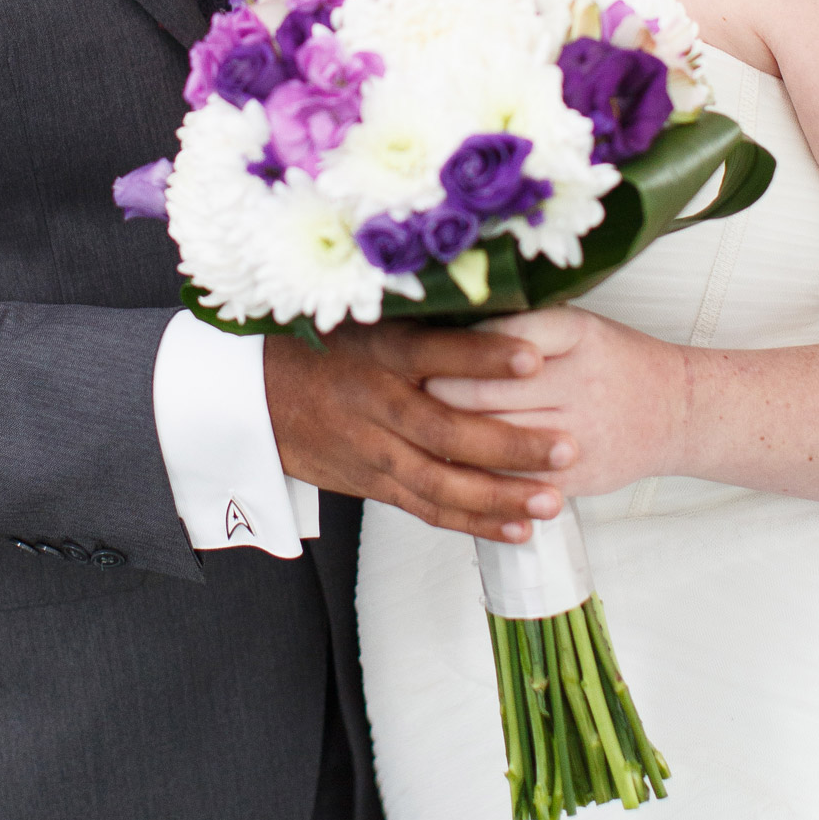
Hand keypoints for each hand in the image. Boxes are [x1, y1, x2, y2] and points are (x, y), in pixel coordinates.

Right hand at [264, 323, 579, 543]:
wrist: (251, 397)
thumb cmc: (317, 349)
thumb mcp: (358, 316)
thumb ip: (418, 315)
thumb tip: (492, 293)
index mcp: (374, 352)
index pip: (433, 353)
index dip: (482, 357)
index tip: (534, 356)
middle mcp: (373, 403)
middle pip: (445, 430)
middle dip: (510, 444)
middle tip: (567, 445)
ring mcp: (372, 449)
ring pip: (440, 481)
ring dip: (499, 495)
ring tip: (552, 500)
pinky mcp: (371, 482)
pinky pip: (427, 508)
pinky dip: (473, 522)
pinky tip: (517, 527)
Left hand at [423, 308, 693, 500]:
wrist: (678, 412)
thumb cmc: (614, 362)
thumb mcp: (574, 325)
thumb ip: (516, 325)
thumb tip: (439, 326)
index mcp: (577, 337)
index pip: (495, 342)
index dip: (448, 350)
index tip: (414, 352)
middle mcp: (582, 385)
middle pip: (485, 395)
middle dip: (434, 395)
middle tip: (399, 391)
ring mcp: (582, 436)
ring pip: (493, 442)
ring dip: (447, 438)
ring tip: (414, 427)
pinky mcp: (579, 478)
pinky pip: (513, 481)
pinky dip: (476, 474)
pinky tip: (449, 463)